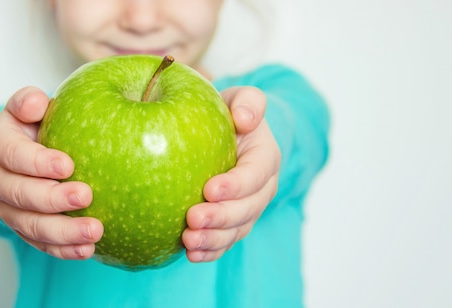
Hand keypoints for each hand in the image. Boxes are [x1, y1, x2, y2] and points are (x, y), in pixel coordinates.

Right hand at [0, 86, 103, 259]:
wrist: (32, 149)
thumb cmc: (37, 124)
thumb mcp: (30, 105)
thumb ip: (29, 101)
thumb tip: (36, 103)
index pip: (11, 154)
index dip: (36, 162)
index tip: (68, 165)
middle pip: (18, 195)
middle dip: (52, 199)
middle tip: (86, 196)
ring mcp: (8, 208)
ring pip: (30, 226)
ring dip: (63, 232)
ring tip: (94, 231)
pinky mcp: (24, 228)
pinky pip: (42, 244)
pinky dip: (64, 249)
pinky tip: (87, 249)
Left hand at [182, 86, 280, 261]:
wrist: (227, 136)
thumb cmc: (228, 114)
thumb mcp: (239, 99)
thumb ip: (248, 101)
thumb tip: (244, 118)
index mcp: (265, 157)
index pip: (255, 173)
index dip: (236, 185)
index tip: (210, 190)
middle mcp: (261, 188)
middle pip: (247, 209)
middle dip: (222, 218)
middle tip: (193, 219)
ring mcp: (247, 209)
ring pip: (236, 230)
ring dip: (214, 240)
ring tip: (189, 242)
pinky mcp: (231, 224)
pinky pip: (224, 241)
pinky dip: (209, 252)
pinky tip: (189, 255)